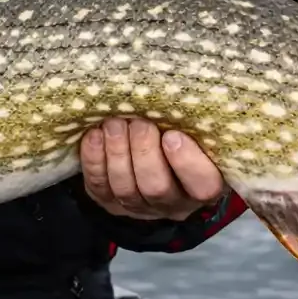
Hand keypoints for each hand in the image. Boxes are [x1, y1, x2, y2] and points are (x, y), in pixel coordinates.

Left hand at [80, 118, 225, 220]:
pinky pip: (99, 185)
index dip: (187, 163)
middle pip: (157, 187)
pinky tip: (94, 135)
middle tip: (138, 123)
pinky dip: (94, 159)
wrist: (150, 153)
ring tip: (114, 124)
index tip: (172, 135)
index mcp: (203, 184)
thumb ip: (190, 121)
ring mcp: (139, 206)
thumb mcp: (194, 129)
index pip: (203, 186)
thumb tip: (177, 92)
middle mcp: (173, 202)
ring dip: (117, 152)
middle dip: (144, 152)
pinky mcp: (110, 202)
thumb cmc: (180, 133)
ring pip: (126, 188)